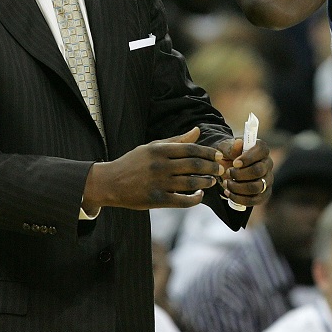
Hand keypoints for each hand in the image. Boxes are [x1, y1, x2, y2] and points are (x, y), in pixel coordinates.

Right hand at [84, 127, 224, 209]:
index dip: (208, 153)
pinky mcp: (156, 200)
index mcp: (159, 150)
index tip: (218, 156)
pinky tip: (199, 195)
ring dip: (206, 182)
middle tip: (221, 170)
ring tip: (212, 181)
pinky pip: (182, 200)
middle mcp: (160, 165)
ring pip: (190, 183)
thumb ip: (176, 140)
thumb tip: (198, 131)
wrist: (110, 182)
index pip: (191, 149)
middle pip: (193, 165)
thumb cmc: (133, 162)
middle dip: (211, 167)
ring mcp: (158, 183)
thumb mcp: (152, 147)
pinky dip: (194, 199)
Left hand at [212, 136, 273, 208]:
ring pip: (256, 187)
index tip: (234, 163)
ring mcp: (268, 179)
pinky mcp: (264, 193)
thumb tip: (238, 144)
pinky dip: (240, 199)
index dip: (248, 158)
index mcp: (261, 149)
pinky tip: (229, 193)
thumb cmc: (228, 155)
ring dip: (238, 187)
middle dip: (240, 174)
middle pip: (258, 171)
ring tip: (226, 184)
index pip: (261, 151)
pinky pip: (255, 200)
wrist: (227, 166)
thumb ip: (230, 147)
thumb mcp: (225, 148)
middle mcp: (268, 163)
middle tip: (228, 173)